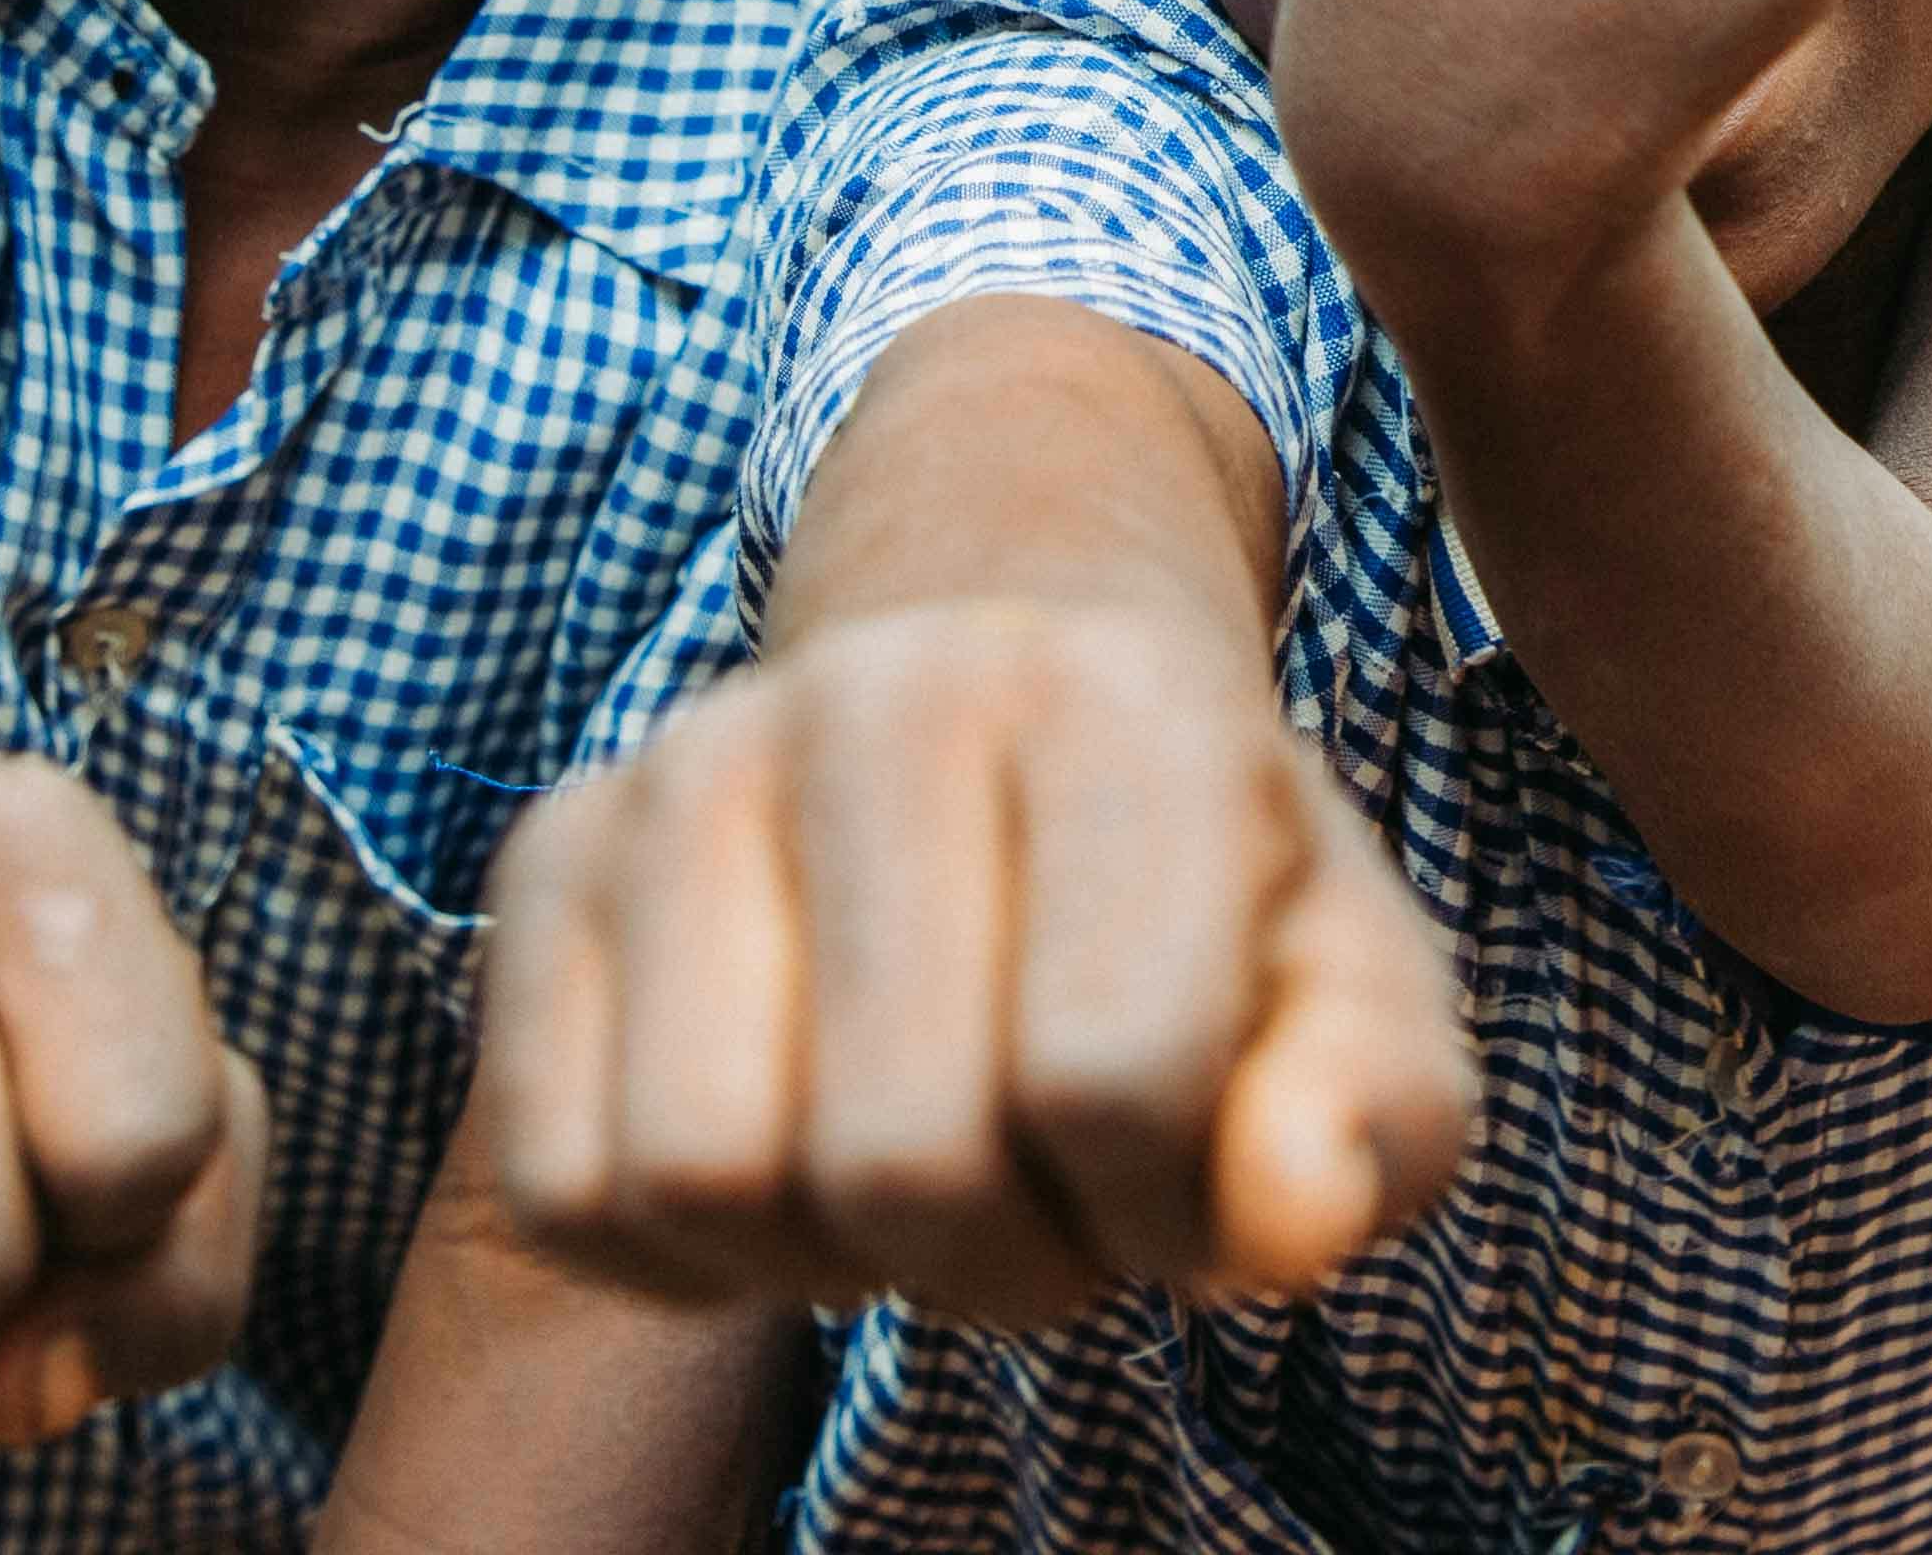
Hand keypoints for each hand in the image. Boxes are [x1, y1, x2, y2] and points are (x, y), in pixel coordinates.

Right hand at [475, 602, 1468, 1331]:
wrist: (1010, 670)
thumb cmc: (1202, 883)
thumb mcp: (1355, 986)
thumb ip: (1379, 1117)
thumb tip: (1288, 1219)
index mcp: (1122, 703)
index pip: (1115, 1072)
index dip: (1166, 1207)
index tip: (1184, 1170)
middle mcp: (887, 692)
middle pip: (900, 1159)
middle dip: (1005, 1258)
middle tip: (1052, 1193)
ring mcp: (692, 760)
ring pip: (698, 1175)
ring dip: (830, 1261)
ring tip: (924, 1173)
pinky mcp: (552, 850)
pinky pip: (558, 1183)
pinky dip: (680, 1255)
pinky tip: (790, 1161)